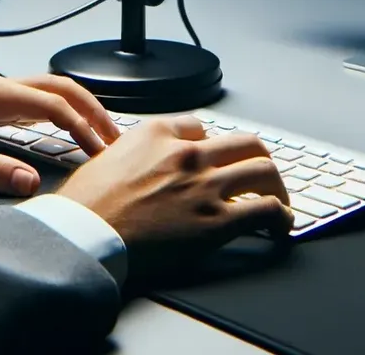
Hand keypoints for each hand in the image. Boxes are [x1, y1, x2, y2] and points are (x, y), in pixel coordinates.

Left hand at [0, 75, 121, 195]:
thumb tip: (29, 181)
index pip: (53, 104)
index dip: (82, 125)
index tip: (100, 149)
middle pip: (61, 88)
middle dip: (92, 110)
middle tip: (114, 139)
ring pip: (52, 90)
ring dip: (80, 108)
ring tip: (101, 133)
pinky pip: (38, 100)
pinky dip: (62, 111)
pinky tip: (69, 129)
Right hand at [56, 115, 293, 280]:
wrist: (83, 235)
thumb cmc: (84, 206)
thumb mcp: (104, 158)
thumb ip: (132, 153)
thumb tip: (140, 165)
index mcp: (157, 134)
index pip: (200, 128)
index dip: (210, 145)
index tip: (215, 159)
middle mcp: (187, 154)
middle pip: (245, 142)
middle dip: (258, 158)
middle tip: (261, 173)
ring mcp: (204, 186)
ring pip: (264, 170)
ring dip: (278, 186)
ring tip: (279, 199)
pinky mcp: (216, 222)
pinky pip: (265, 210)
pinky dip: (281, 216)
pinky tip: (282, 224)